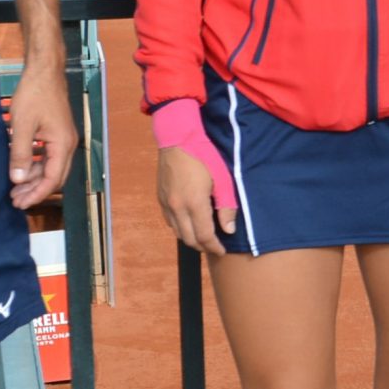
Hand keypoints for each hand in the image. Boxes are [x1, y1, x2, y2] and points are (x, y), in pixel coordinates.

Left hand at [6, 60, 79, 209]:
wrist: (44, 70)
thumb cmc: (34, 95)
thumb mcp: (22, 125)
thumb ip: (21, 154)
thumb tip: (18, 180)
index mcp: (63, 145)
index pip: (53, 180)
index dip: (36, 194)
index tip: (19, 204)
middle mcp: (68, 144)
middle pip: (55, 177)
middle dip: (35, 191)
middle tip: (15, 200)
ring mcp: (63, 138)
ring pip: (51, 167)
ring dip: (34, 179)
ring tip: (15, 187)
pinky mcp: (57, 132)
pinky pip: (49, 156)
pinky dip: (36, 165)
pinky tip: (21, 168)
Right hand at [152, 98, 234, 252]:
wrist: (177, 137)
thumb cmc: (204, 155)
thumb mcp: (223, 179)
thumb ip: (226, 206)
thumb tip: (229, 230)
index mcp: (194, 203)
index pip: (204, 236)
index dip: (214, 247)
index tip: (222, 251)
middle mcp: (176, 207)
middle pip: (189, 239)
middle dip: (203, 246)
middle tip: (214, 246)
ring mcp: (166, 203)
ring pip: (177, 232)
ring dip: (190, 238)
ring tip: (204, 236)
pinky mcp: (160, 197)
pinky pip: (169, 221)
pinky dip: (180, 227)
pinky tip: (190, 223)